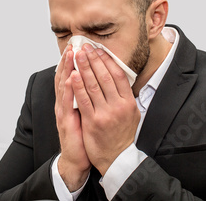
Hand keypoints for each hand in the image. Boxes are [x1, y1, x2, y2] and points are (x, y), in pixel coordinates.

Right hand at [54, 45, 90, 190]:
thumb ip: (88, 97)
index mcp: (70, 100)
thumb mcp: (86, 112)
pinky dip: (69, 90)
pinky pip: (67, 103)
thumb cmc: (84, 135)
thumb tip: (97, 82)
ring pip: (64, 86)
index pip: (70, 76)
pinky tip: (71, 78)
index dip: (72, 61)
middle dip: (69, 59)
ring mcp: (63, 112)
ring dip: (67, 69)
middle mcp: (64, 103)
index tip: (77, 46)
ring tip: (71, 54)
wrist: (77, 158)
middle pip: (65, 76)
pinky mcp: (65, 122)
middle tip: (73, 44)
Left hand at [71, 44, 140, 175]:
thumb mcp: (132, 114)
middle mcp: (118, 106)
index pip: (118, 75)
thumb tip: (119, 77)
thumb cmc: (123, 135)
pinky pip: (83, 100)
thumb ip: (126, 96)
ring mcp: (105, 113)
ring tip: (77, 55)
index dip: (107, 60)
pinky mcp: (93, 122)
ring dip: (83, 68)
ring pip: (93, 85)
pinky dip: (77, 86)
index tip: (99, 50)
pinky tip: (72, 75)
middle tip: (85, 47)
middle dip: (93, 59)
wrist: (117, 158)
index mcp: (129, 102)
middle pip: (104, 76)